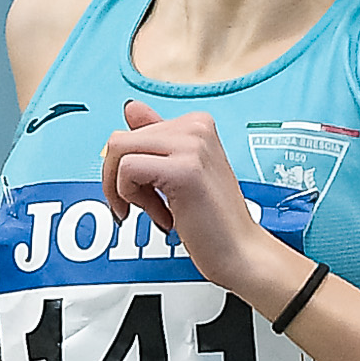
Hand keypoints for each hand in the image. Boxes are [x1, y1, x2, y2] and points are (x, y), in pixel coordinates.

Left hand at [101, 102, 284, 300]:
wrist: (240, 252)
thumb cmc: (213, 221)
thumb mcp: (180, 170)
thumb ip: (155, 140)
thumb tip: (131, 107)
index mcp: (196, 123)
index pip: (133, 131)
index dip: (128, 168)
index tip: (146, 193)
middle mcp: (196, 126)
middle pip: (120, 140)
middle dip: (120, 181)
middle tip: (147, 209)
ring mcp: (192, 144)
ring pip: (119, 151)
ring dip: (125, 191)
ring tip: (156, 212)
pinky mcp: (185, 168)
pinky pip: (127, 170)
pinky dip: (131, 198)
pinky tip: (161, 216)